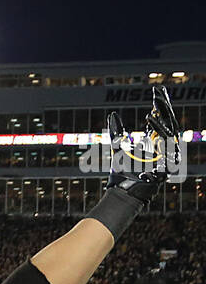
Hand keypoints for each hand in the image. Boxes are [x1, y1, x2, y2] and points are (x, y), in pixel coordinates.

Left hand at [105, 86, 181, 203]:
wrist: (122, 192)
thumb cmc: (121, 173)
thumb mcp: (118, 147)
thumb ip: (117, 131)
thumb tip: (113, 114)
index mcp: (154, 142)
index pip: (161, 120)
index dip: (160, 105)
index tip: (156, 91)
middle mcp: (162, 148)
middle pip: (168, 123)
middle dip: (164, 108)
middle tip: (159, 94)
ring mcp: (166, 157)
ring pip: (170, 134)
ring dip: (162, 121)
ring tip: (153, 109)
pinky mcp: (167, 167)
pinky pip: (167, 149)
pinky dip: (160, 137)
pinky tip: (153, 126)